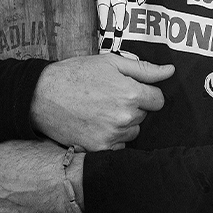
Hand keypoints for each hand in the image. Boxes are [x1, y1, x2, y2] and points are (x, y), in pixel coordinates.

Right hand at [30, 53, 174, 149]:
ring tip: (99, 109)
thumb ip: (144, 69)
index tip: (130, 89)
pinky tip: (94, 124)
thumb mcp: (110, 62)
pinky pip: (118, 147)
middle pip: (143, 115)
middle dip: (132, 106)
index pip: (158, 99)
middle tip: (108, 96)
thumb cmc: (76, 74)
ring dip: (122, 123)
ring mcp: (112, 136)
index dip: (145, 92)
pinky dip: (110, 138)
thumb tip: (170, 71)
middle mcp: (125, 117)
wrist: (43, 95)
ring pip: (132, 132)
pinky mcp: (99, 150)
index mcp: (131, 93)